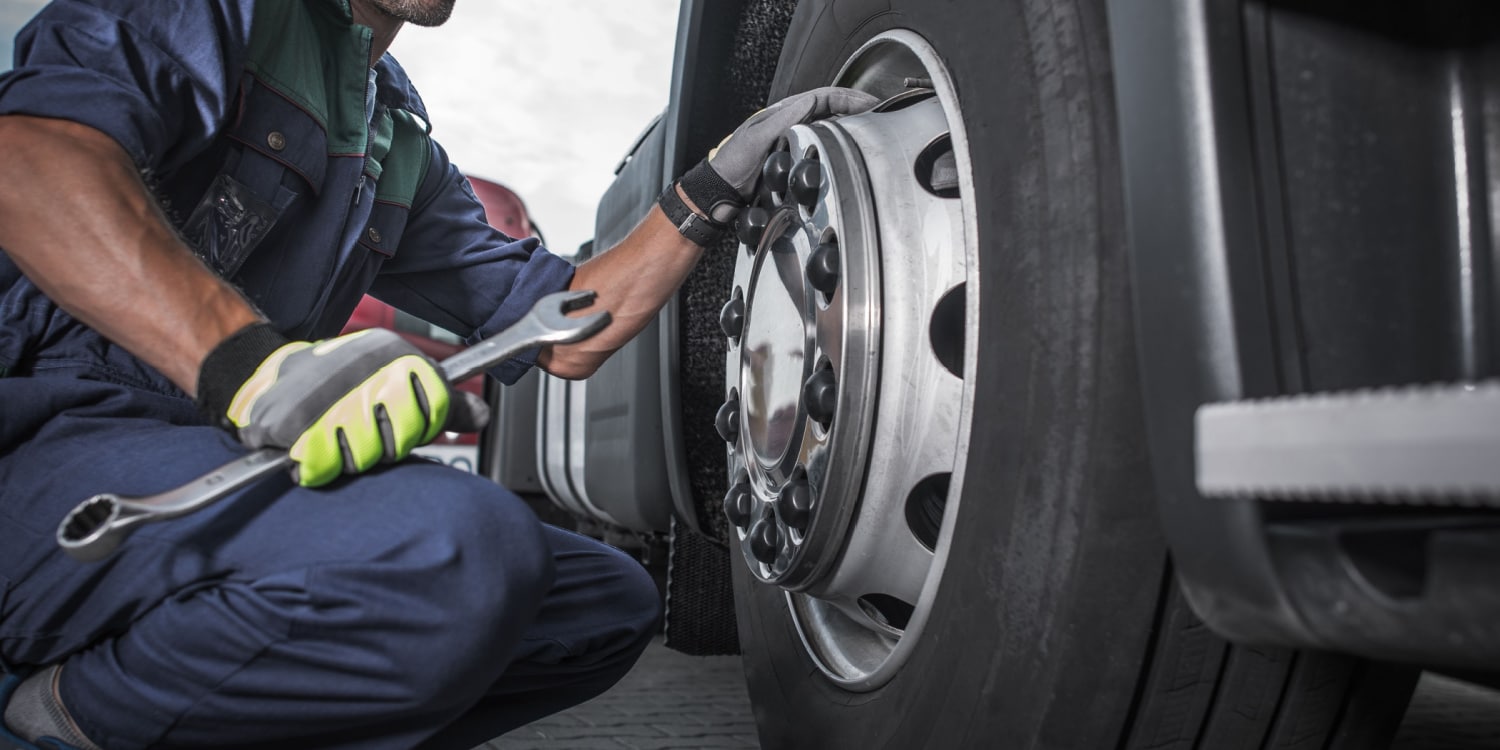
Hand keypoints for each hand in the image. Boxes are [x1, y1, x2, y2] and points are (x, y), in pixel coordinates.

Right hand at [197, 325, 488, 486]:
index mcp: (395, 354)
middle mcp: (363, 369)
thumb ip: (443, 404)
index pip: (437, 408)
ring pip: (363, 457)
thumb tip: (483, 417)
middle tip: (360, 429)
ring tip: (334, 433)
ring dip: (348, 456)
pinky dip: (315, 466)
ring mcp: (327, 395)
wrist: (275, 374)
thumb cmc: (345, 383)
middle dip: (382, 446)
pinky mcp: (290, 423)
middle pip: (400, 440)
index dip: (418, 427)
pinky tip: (311, 445)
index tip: (398, 422)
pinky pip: (321, 467)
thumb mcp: (399, 382)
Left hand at [708, 87, 880, 201]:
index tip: (869, 104)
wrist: (719, 193)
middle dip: (855, 109)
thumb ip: (784, 119)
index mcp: (782, 114)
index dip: (848, 98)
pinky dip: (839, 148)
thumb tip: (811, 101)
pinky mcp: (793, 162)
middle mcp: (790, 125)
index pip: (822, 97)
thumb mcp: (757, 137)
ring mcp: (793, 143)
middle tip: (878, 115)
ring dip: (850, 127)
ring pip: (829, 129)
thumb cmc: (732, 165)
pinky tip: (850, 155)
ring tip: (870, 131)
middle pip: (830, 110)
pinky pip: (821, 150)